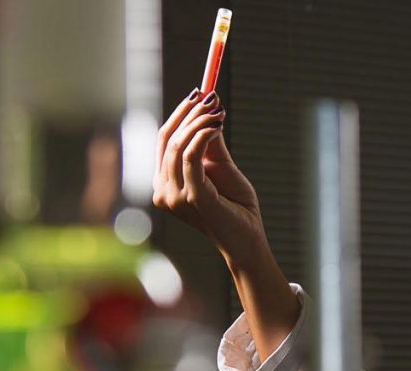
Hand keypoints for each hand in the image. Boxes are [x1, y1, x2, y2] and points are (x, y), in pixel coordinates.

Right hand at [153, 89, 265, 263]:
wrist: (248, 237)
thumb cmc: (235, 205)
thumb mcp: (220, 166)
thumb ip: (210, 142)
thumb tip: (208, 106)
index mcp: (165, 182)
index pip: (164, 140)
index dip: (180, 114)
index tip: (199, 93)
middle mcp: (163, 190)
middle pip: (168, 140)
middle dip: (189, 113)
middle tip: (211, 96)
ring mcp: (174, 197)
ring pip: (179, 146)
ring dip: (200, 122)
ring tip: (219, 112)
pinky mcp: (192, 198)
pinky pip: (192, 157)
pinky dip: (203, 136)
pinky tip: (217, 126)